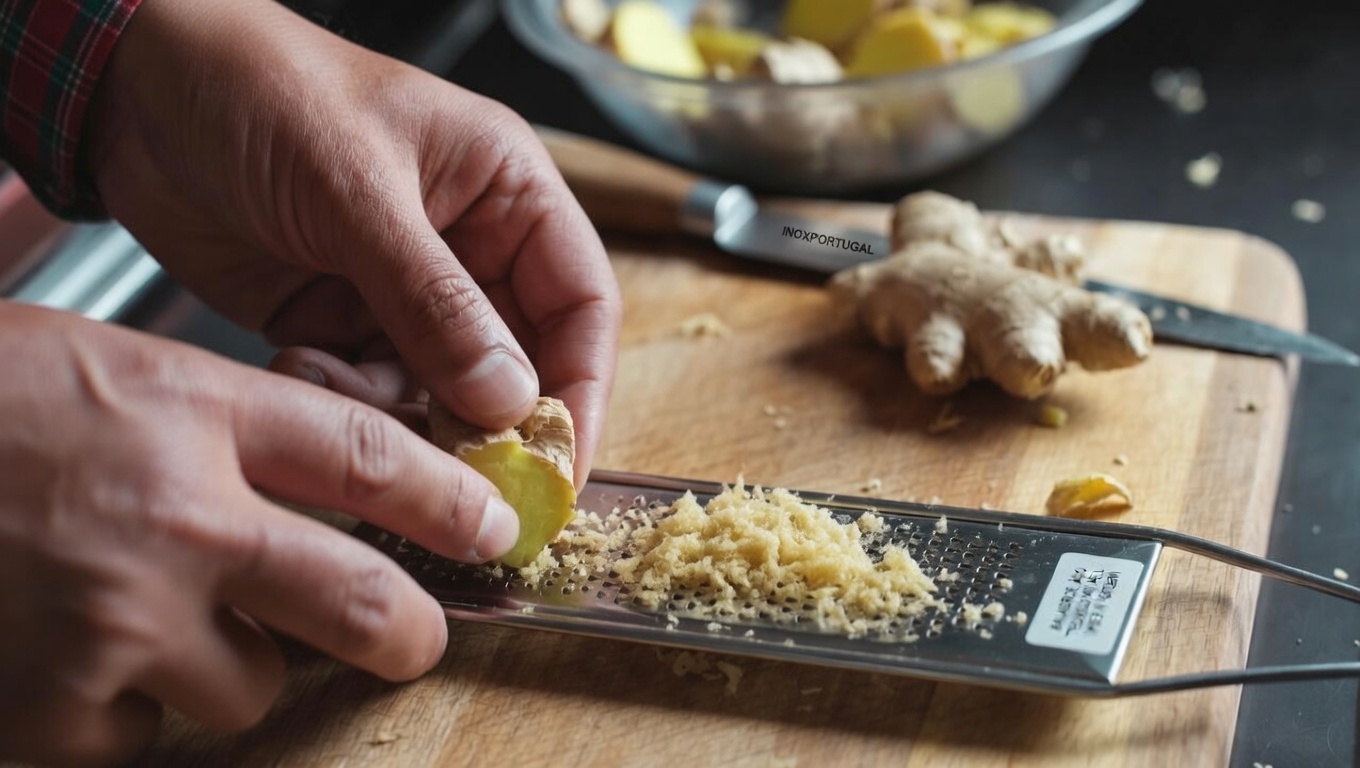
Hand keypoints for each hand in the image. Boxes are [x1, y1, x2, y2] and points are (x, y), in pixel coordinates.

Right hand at [0, 303, 522, 765]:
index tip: (492, 528)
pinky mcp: (53, 711)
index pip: (370, 460)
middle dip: (407, 633)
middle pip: (358, 603)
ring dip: (224, 667)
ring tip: (148, 619)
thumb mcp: (110, 367)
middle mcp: (173, 519)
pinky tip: (71, 654)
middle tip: (414, 636)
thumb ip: (222, 425)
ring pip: (249, 688)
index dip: (452, 501)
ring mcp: (114, 624)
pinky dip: (124, 710)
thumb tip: (333, 487)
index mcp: (191, 411)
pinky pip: (143, 737)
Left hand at [86, 0, 621, 488]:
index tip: (562, 464)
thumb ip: (436, 303)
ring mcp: (405, 290)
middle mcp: (470, 247)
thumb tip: (509, 401)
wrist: (133, 90)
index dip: (582, 387)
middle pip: (518, 361)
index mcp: (507, 193)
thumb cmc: (261, 92)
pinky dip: (342, 396)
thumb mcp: (358, 193)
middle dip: (490, 421)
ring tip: (338, 379)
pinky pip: (370, 390)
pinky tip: (298, 360)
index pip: (580, 303)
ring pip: (441, 389)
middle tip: (463, 480)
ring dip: (400, 410)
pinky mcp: (342, 321)